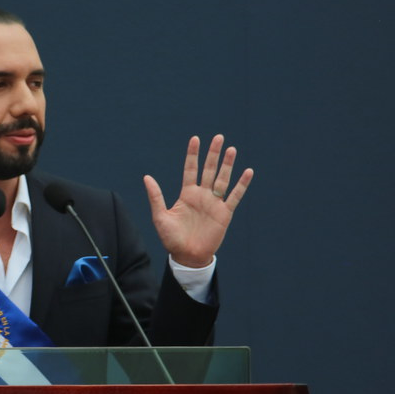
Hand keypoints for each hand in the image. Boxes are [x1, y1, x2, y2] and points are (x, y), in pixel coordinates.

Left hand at [143, 134, 253, 267]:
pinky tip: (247, 172)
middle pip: (209, 169)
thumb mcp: (160, 217)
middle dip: (213, 154)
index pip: (191, 169)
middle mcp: (202, 195)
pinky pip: (234, 196)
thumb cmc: (172, 239)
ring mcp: (214, 203)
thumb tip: (147, 177)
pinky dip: (241, 184)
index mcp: (186, 194)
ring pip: (222, 179)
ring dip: (227, 164)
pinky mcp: (224, 213)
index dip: (193, 154)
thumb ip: (156, 197)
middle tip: (218, 137)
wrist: (187, 256)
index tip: (195, 139)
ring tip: (231, 149)